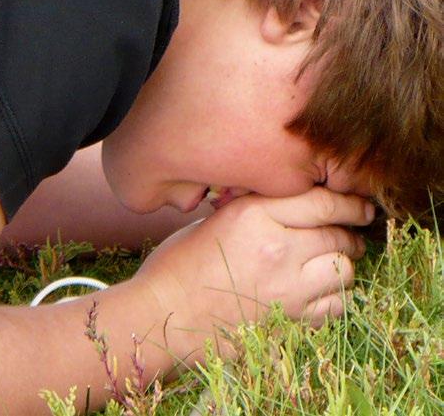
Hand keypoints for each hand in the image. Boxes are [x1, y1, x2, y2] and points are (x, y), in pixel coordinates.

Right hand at [134, 188, 373, 359]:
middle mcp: (276, 248)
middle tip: (350, 233)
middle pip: (337, 234)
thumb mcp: (216, 218)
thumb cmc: (180, 262)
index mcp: (254, 215)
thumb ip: (258, 208)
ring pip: (343, 270)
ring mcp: (285, 289)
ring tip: (332, 262)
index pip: (322, 202)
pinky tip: (321, 292)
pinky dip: (335, 297)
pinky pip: (335, 306)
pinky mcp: (287, 321)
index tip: (359, 205)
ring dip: (342, 264)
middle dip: (350, 232)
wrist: (163, 314)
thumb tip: (296, 201)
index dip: (349, 202)